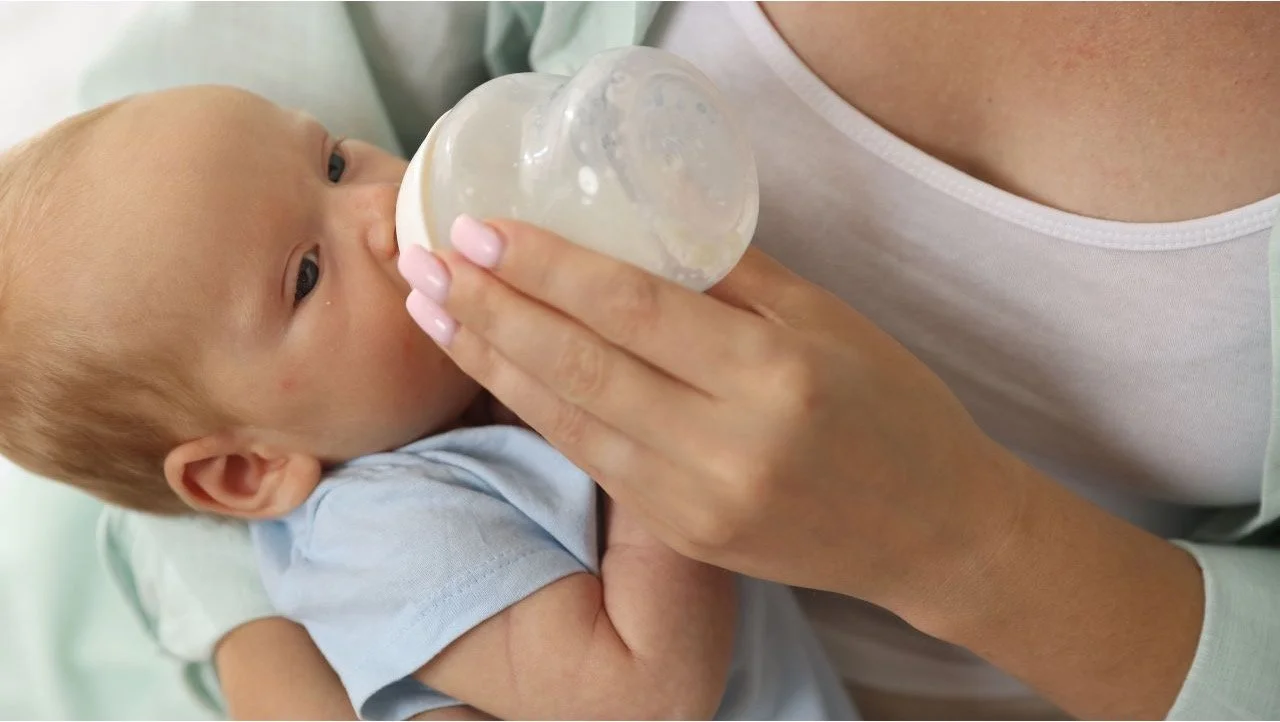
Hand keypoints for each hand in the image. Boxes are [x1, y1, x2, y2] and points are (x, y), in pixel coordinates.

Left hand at [397, 216, 1030, 621]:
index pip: (632, 308)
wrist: (933, 526)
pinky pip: (594, 462)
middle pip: (581, 365)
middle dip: (493, 309)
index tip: (481, 228)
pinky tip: (498, 373)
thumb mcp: (828, 319)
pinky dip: (539, 412)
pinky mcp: (686, 533)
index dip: (547, 267)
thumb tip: (640, 221)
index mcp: (773, 373)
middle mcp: (727, 443)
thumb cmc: (893, 406)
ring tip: (437, 313)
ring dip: (493, 364)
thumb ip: (731, 273)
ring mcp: (699, 500)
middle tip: (429, 262)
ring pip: (571, 420)